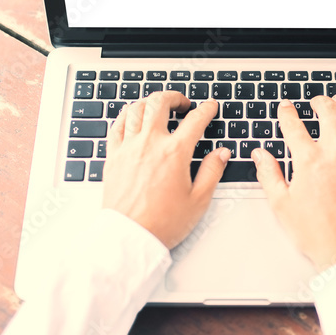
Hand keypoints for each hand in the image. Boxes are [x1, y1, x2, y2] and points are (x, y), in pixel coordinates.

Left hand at [103, 92, 229, 248]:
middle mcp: (150, 143)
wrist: (130, 237)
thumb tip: (221, 154)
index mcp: (175, 153)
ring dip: (150, 102)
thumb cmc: (162, 222)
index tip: (210, 107)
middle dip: (174, 97)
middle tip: (182, 103)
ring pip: (137, 109)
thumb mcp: (198, 200)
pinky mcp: (113, 156)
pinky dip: (126, 115)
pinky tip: (132, 116)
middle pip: (160, 103)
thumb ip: (212, 171)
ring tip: (158, 106)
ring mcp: (129, 148)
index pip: (195, 120)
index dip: (206, 109)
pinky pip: (117, 125)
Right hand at [253, 95, 335, 270]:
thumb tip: (260, 155)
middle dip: (319, 102)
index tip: (285, 109)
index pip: (294, 126)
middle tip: (315, 101)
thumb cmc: (318, 233)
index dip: (287, 113)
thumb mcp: (282, 205)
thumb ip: (269, 174)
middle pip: (328, 113)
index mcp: (309, 161)